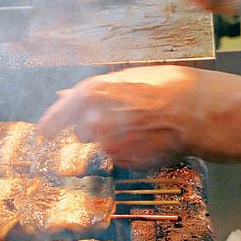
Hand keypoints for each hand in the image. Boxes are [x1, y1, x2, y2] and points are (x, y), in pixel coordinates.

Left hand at [38, 66, 240, 168]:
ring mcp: (111, 145)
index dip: (51, 122)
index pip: (61, 113)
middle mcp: (96, 121)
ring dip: (118, 136)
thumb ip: (96, 90)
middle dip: (97, 124)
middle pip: (84, 129)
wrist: (197, 112)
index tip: (43, 132)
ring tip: (147, 121)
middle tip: (125, 113)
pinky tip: (153, 135)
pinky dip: (134, 148)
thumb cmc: (168, 86)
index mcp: (93, 94)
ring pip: (106, 143)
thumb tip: (66, 95)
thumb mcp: (128, 78)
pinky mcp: (127, 161)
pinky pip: (124, 156)